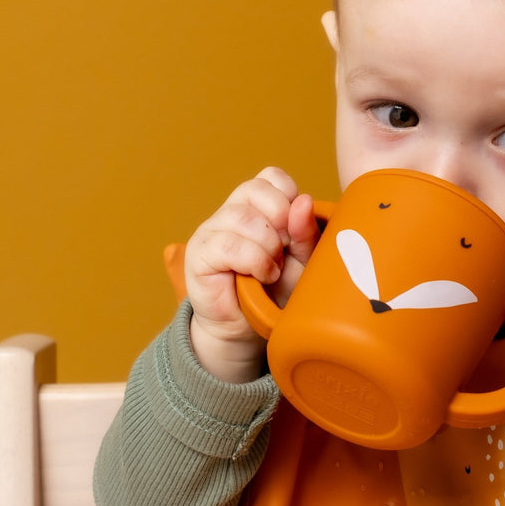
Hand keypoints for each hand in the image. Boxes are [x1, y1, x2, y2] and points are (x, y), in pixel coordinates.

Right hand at [184, 167, 319, 382]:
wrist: (250, 328)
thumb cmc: (277, 290)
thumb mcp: (302, 260)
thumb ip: (305, 232)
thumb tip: (304, 201)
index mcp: (256, 206)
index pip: (271, 176)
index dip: (289, 198)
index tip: (296, 229)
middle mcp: (231, 212)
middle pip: (255, 189)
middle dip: (280, 220)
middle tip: (284, 250)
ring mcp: (211, 230)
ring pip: (242, 217)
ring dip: (267, 245)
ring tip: (273, 268)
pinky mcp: (199, 254)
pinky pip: (227, 245)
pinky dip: (253, 261)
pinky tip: (261, 275)